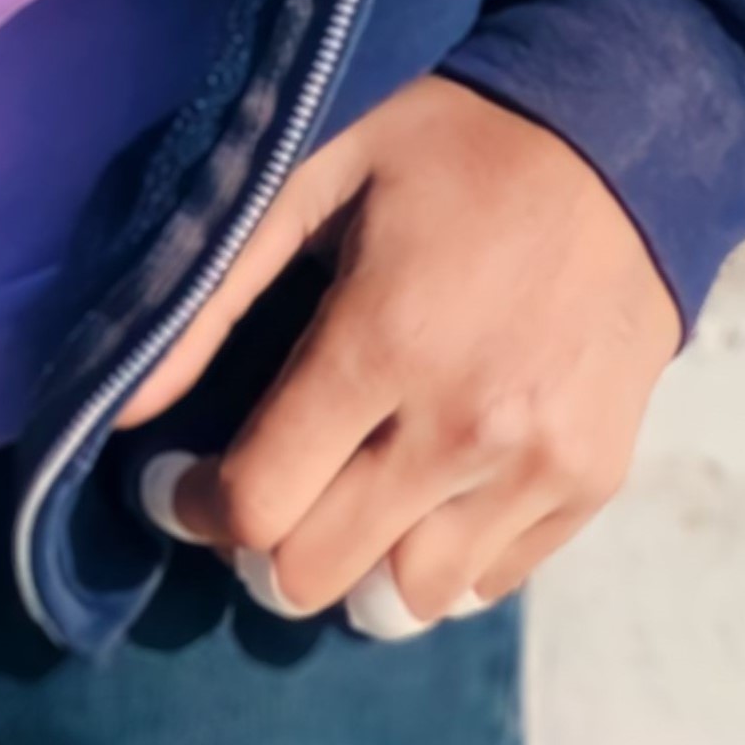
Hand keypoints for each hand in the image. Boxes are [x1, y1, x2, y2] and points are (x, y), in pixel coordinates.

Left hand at [113, 76, 681, 629]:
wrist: (620, 142)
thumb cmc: (449, 147)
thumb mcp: (316, 174)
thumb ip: (214, 290)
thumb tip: (124, 405)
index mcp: (384, 340)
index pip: (257, 502)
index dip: (192, 505)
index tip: (175, 481)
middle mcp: (463, 425)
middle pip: (317, 575)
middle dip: (259, 546)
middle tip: (260, 486)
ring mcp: (536, 465)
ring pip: (405, 601)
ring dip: (354, 563)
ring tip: (341, 494)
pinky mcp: (591, 484)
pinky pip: (487, 582)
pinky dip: (438, 558)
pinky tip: (421, 486)